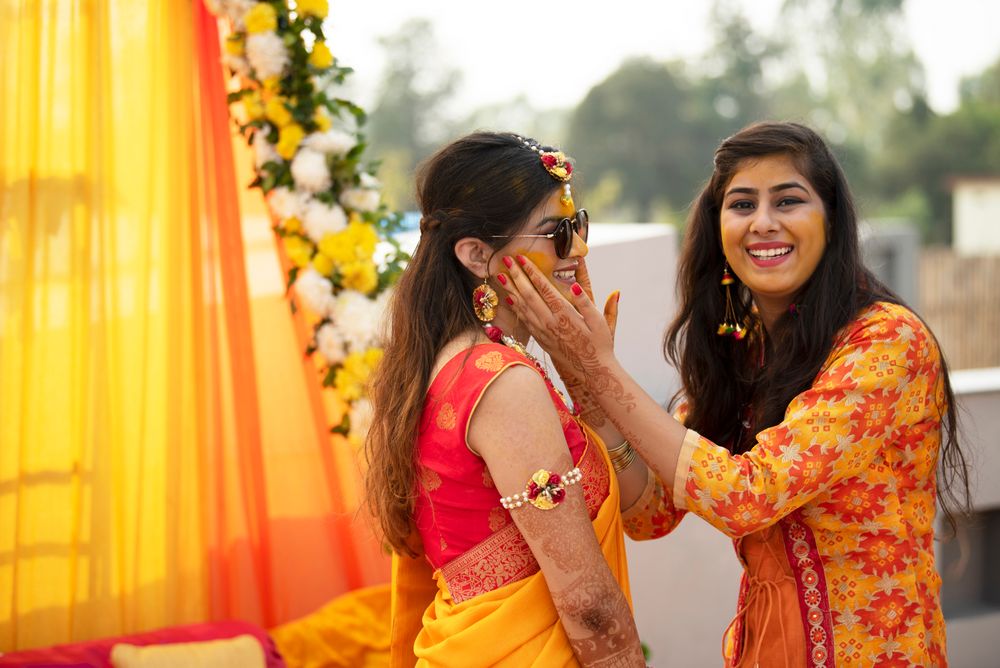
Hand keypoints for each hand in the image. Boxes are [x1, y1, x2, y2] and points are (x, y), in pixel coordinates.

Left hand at [501, 255, 617, 379]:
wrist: (592, 372)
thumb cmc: (600, 345)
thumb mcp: (600, 322)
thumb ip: (586, 303)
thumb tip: (576, 286)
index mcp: (565, 315)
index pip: (544, 289)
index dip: (531, 272)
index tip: (521, 258)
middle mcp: (550, 323)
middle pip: (528, 295)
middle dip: (516, 276)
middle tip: (506, 260)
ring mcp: (543, 332)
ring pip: (522, 307)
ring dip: (510, 290)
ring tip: (500, 276)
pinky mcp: (541, 340)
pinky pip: (524, 320)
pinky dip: (515, 307)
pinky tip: (509, 299)